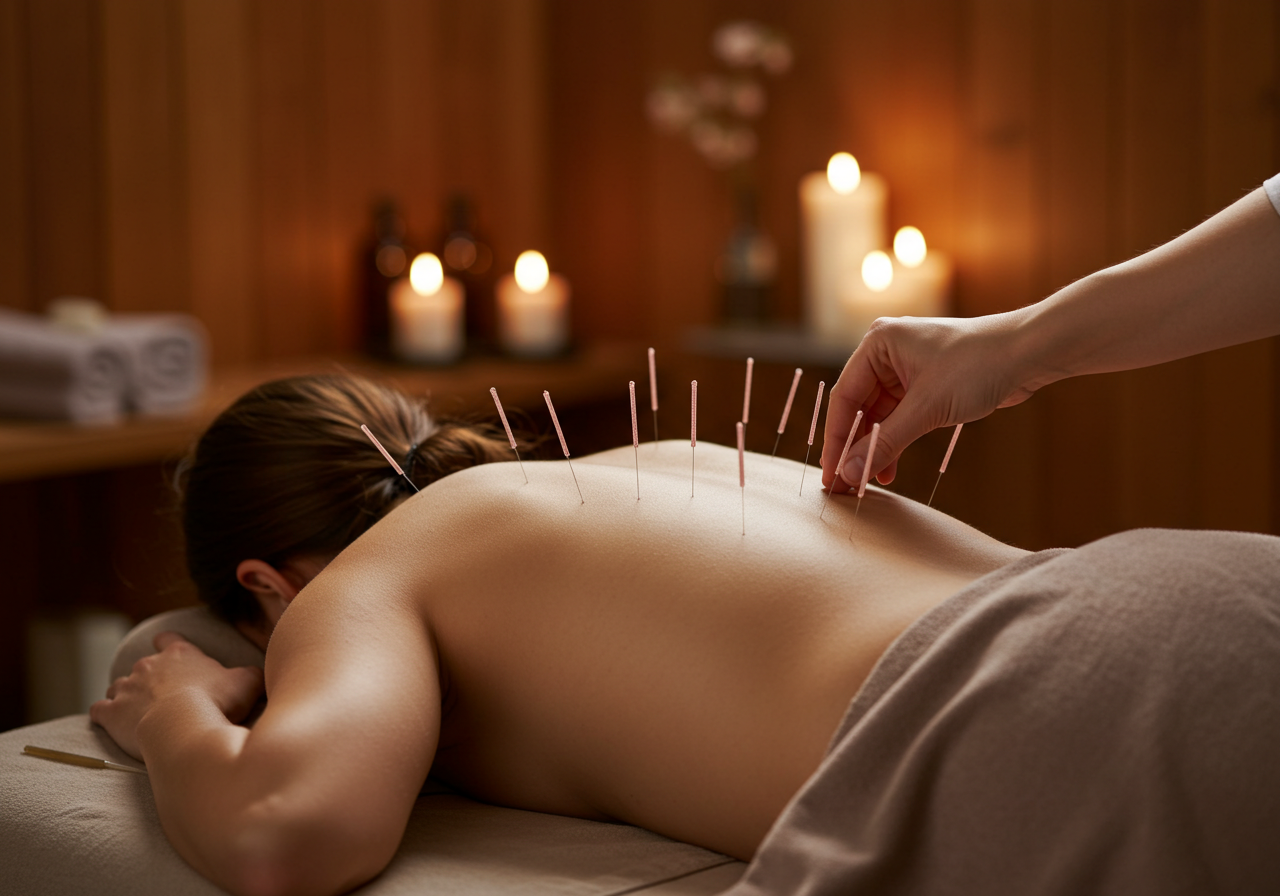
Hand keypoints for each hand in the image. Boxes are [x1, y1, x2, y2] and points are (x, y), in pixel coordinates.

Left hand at [90, 632, 263, 760]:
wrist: (183, 725)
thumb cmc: (216, 701)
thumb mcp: (246, 682)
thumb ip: (251, 674)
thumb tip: (260, 673)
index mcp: (179, 653)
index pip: (168, 639)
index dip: (168, 646)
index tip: (170, 654)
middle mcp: (148, 665)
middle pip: (141, 666)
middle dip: (148, 680)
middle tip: (164, 698)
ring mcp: (126, 687)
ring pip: (118, 687)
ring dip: (125, 697)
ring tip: (138, 714)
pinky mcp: (110, 711)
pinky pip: (100, 709)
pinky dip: (105, 715)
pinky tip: (112, 724)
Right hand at [820, 312, 1040, 491]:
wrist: (1028, 354)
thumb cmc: (978, 366)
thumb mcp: (927, 409)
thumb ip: (885, 443)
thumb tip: (850, 473)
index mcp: (877, 344)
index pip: (844, 397)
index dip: (837, 439)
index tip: (832, 473)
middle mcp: (886, 354)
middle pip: (859, 408)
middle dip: (855, 448)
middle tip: (845, 485)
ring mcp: (906, 369)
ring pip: (879, 417)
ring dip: (875, 449)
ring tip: (868, 483)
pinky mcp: (925, 385)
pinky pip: (899, 418)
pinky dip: (895, 443)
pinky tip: (890, 469)